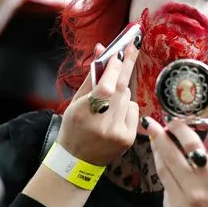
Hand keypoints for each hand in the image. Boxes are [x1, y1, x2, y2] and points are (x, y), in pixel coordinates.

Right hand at [57, 42, 140, 165]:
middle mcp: (102, 125)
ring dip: (121, 92)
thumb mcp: (75, 102)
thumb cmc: (74, 126)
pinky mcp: (128, 139)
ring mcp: (117, 133)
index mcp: (84, 113)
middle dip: (127, 65)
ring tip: (108, 104)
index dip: (115, 67)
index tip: (121, 50)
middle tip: (133, 46)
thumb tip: (101, 50)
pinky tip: (114, 116)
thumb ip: (91, 76)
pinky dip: (126, 107)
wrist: (77, 160)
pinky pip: (133, 110)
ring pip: (128, 97)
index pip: (106, 87)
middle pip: (122, 88)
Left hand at [143, 117, 207, 206]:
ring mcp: (179, 204)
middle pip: (171, 156)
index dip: (180, 131)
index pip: (193, 147)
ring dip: (157, 154)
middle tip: (150, 122)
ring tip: (154, 139)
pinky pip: (165, 190)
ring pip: (163, 171)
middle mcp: (195, 191)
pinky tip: (170, 172)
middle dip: (159, 136)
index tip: (174, 121)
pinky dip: (167, 178)